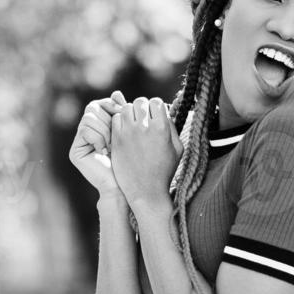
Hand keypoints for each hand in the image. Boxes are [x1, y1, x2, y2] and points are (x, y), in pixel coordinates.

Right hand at [69, 90, 128, 199]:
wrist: (125, 186)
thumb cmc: (132, 160)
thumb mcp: (129, 132)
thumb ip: (122, 113)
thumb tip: (116, 92)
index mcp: (99, 126)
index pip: (100, 104)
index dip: (111, 105)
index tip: (123, 111)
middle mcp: (86, 132)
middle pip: (92, 107)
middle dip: (108, 118)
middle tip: (116, 133)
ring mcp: (79, 142)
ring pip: (89, 117)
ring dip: (104, 130)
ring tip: (111, 146)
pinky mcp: (76, 151)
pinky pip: (85, 129)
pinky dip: (98, 138)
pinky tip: (104, 151)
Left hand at [110, 96, 183, 212]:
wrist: (146, 191)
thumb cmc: (164, 171)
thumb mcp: (177, 150)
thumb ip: (172, 128)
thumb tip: (164, 113)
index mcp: (162, 128)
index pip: (156, 102)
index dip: (156, 108)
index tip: (155, 116)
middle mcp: (144, 127)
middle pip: (140, 102)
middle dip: (142, 109)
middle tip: (143, 120)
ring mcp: (128, 132)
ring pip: (126, 108)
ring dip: (130, 114)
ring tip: (133, 125)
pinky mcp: (117, 139)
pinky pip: (116, 119)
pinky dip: (120, 122)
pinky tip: (125, 132)